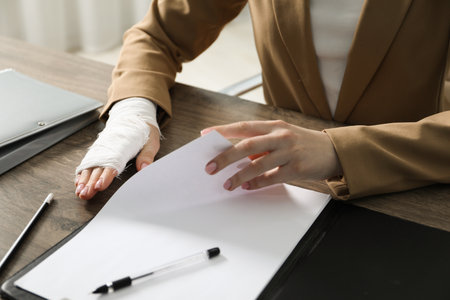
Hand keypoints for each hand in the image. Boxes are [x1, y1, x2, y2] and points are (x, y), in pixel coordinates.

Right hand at [75, 124, 159, 199]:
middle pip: (98, 168)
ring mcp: (102, 151)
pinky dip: (82, 173)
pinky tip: (78, 182)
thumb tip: (144, 167)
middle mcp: (109, 151)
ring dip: (84, 180)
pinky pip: (88, 163)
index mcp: (122, 149)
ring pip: (90, 167)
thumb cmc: (143, 132)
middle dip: (90, 183)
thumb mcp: (151, 142)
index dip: (105, 177)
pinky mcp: (99, 152)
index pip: (112, 165)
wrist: (134, 118)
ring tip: (80, 192)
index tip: (99, 186)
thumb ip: (147, 155)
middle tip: (85, 194)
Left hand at [202, 120, 341, 190]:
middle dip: (226, 156)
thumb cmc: (302, 143)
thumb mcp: (282, 135)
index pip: (243, 126)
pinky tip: (247, 187)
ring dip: (239, 175)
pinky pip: (272, 178)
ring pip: (257, 163)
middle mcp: (280, 136)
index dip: (223, 130)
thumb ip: (261, 142)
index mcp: (274, 126)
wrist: (333, 150)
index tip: (205, 135)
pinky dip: (257, 183)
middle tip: (211, 167)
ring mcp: (289, 152)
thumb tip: (236, 156)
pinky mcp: (297, 168)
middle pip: (247, 145)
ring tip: (227, 184)